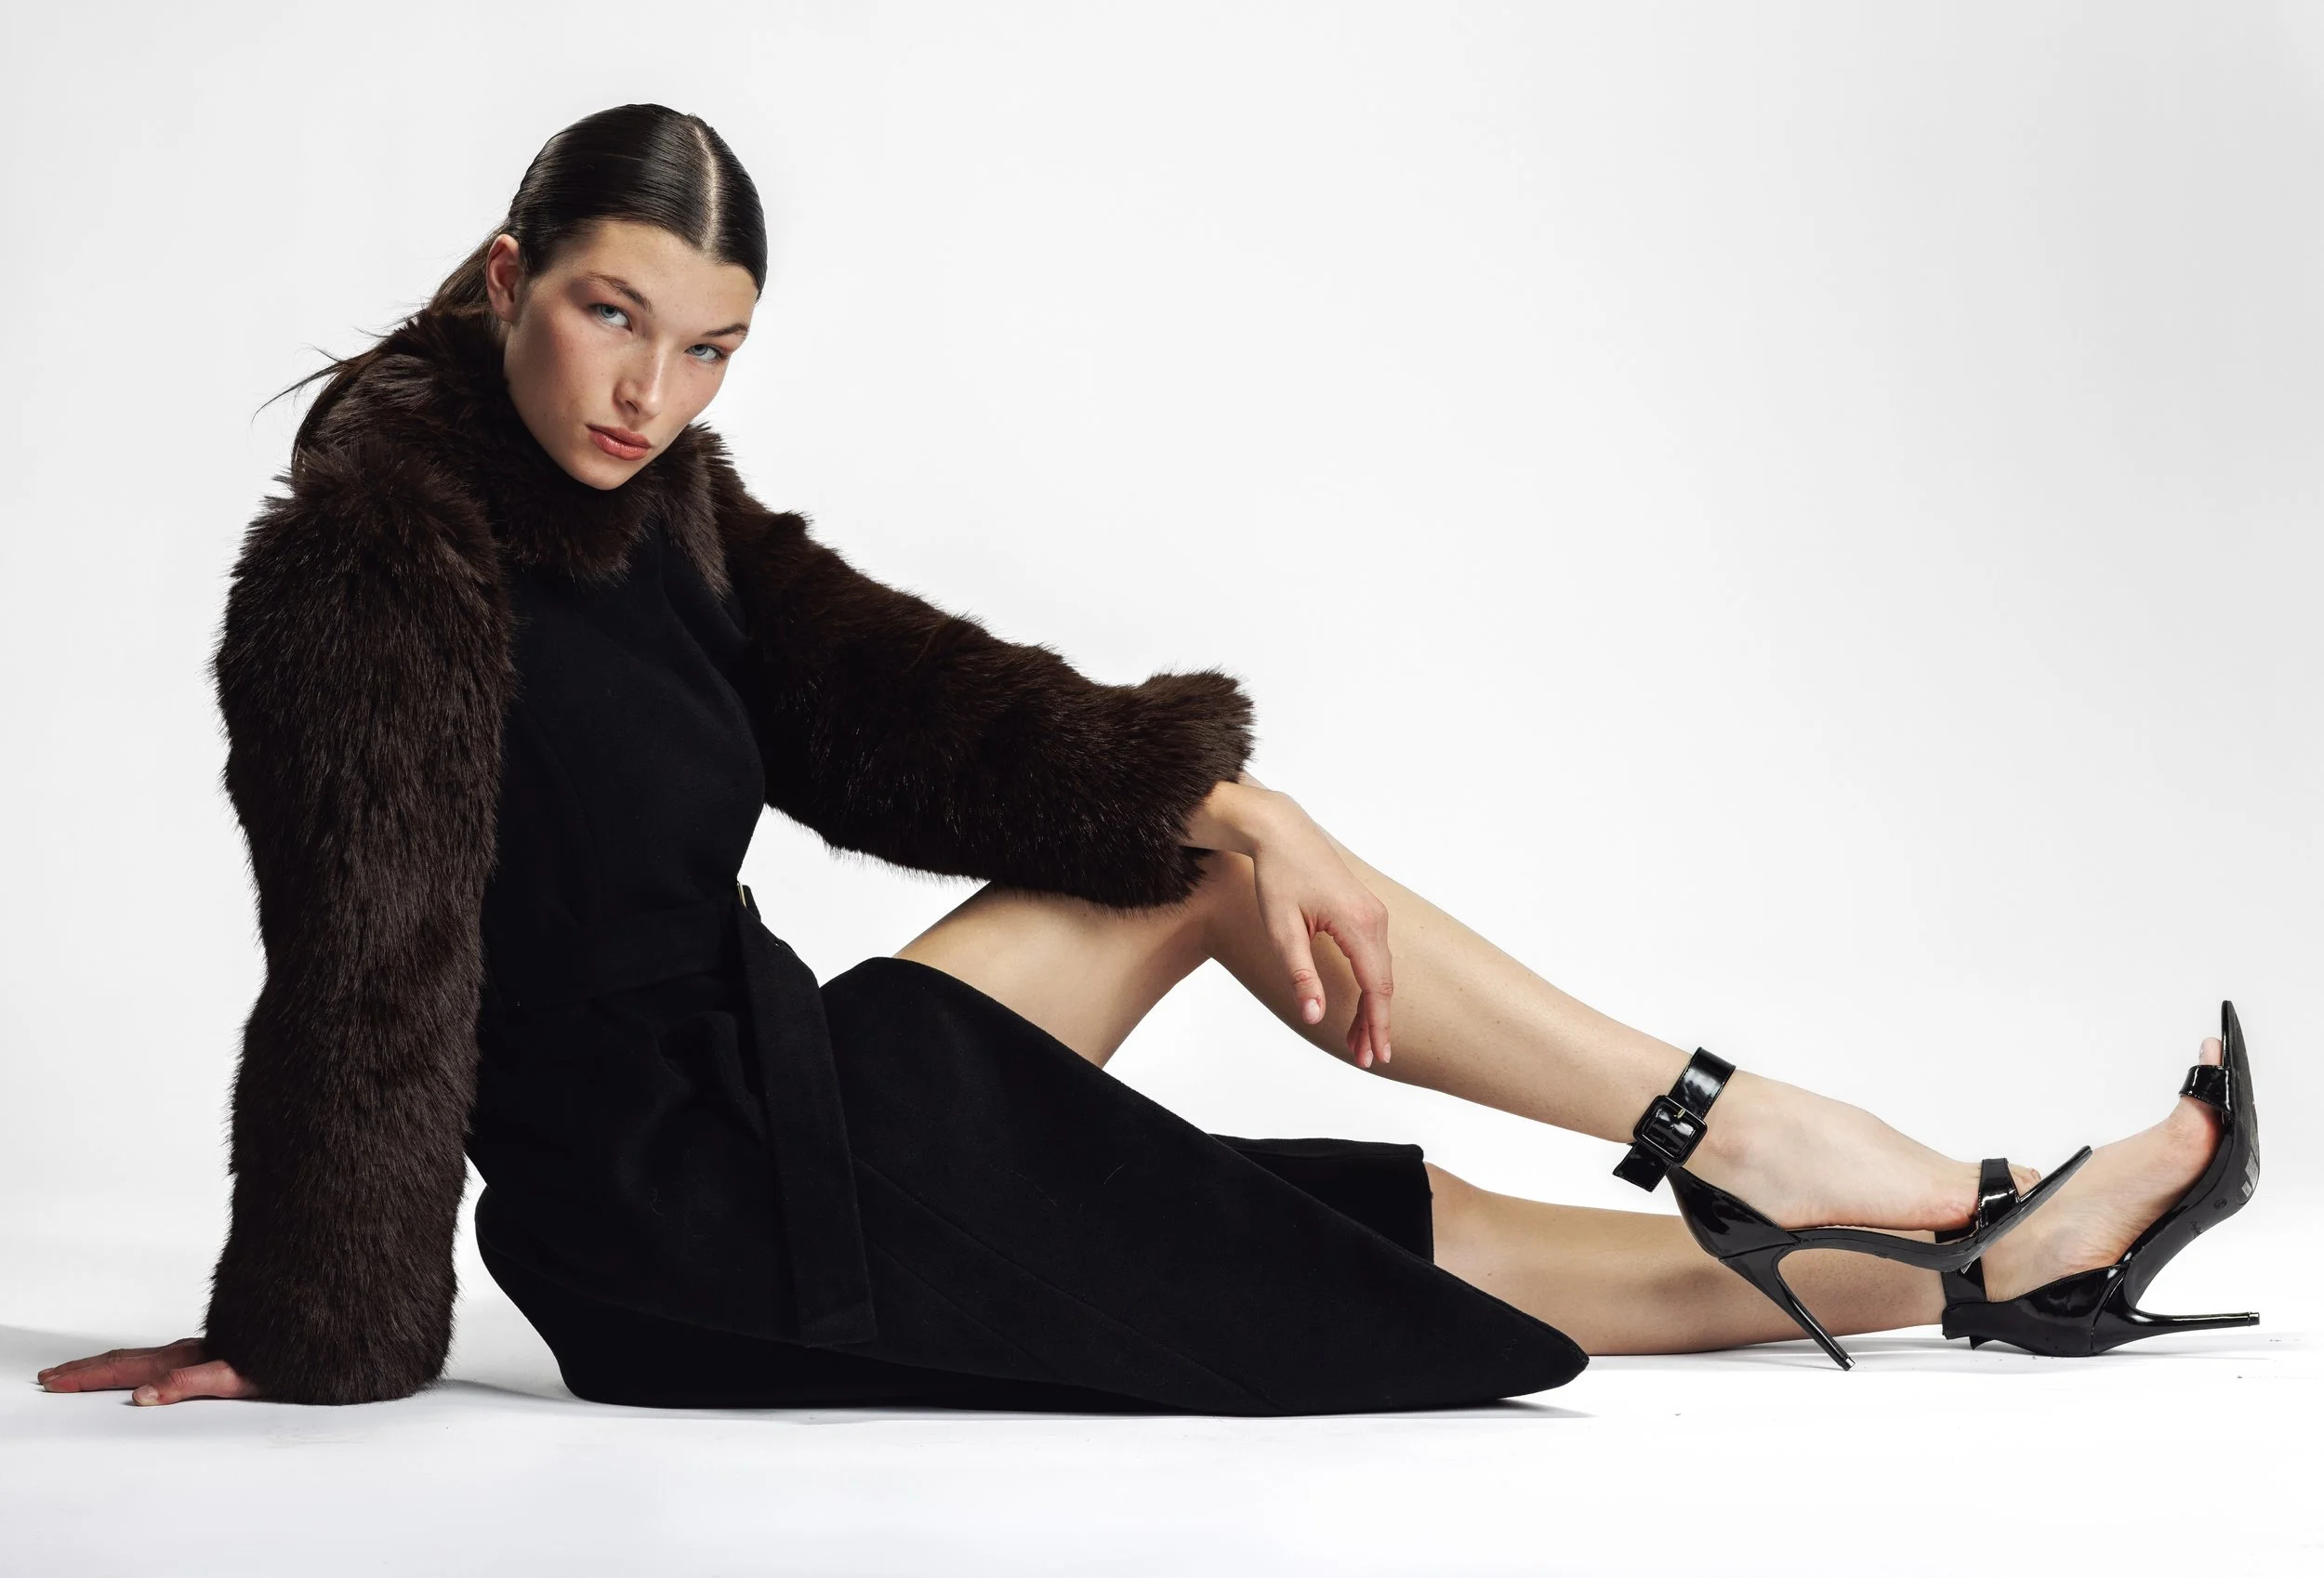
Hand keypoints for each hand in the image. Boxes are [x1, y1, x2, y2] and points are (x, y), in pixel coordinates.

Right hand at [36, 1338, 264, 1405]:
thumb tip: (141, 1395)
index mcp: (182, 1359)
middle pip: (123, 1360)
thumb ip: (188, 1384)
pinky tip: (133, 1366)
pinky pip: (155, 1356)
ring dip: (102, 1364)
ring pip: (137, 1356)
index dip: (86, 1377)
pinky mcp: (205, 1351)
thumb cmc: (276, 1362)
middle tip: (48, 1376)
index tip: (53, 1382)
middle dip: (83, 1370)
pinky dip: (129, 1361)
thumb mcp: (234, 1379)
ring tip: (77, 1370)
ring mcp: (193, 1349)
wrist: (307, 1337)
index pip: (123, 1370)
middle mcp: (184, 1351)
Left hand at [1246, 803, 1396, 1069]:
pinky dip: (1370, 985)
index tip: (1375, 1056)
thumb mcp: (1282, 930)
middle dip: (1375, 1024)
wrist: (1283, 832)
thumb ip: (1301, 976)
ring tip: (1358, 1041)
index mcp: (1358, 925)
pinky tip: (1360, 1005)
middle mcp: (1375, 919)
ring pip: (1380, 972)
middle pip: (1383, 984)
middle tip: (1364, 1059)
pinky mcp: (1366, 912)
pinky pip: (1375, 957)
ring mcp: (1374, 914)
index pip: (1376, 987)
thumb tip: (1316, 1017)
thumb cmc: (1278, 877)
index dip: (1377, 1025)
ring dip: (1372, 1007)